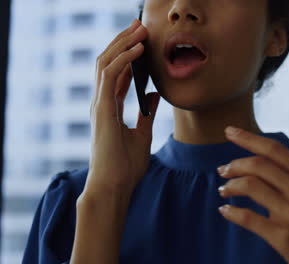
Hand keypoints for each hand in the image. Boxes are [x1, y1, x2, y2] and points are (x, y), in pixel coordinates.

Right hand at [85, 19, 159, 198]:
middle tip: (139, 25)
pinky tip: (138, 49)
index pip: (116, 74)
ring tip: (139, 30)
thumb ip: (146, 113)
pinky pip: (111, 76)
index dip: (127, 54)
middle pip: (108, 62)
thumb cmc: (125, 167)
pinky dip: (123, 59)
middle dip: (123, 41)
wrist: (115, 187)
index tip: (141, 39)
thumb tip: (153, 94)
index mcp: (109, 108)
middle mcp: (101, 103)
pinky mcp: (102, 110)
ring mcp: (99, 105)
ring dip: (123, 44)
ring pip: (106, 63)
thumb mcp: (142, 134)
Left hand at [216, 126, 288, 263]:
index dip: (248, 138)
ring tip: (223, 190)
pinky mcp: (282, 237)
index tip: (229, 131)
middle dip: (234, 164)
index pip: (275, 150)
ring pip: (250, 187)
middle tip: (222, 170)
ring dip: (230, 186)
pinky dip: (231, 212)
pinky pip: (248, 218)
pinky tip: (225, 210)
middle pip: (259, 165)